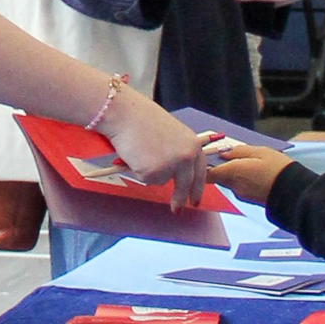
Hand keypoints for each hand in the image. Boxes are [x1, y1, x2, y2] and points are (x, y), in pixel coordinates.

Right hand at [98, 91, 207, 208]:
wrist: (124, 113)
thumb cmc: (142, 118)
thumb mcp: (171, 134)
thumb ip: (177, 151)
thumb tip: (175, 171)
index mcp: (193, 144)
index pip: (200, 171)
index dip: (197, 187)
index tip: (194, 201)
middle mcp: (186, 157)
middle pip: (184, 185)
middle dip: (179, 199)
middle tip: (176, 210)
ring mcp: (170, 166)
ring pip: (160, 181)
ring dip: (149, 171)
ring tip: (141, 149)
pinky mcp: (152, 173)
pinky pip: (144, 179)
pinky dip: (137, 170)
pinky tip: (134, 153)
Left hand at [206, 137, 291, 206]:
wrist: (294, 192)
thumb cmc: (278, 169)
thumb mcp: (259, 151)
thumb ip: (238, 151)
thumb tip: (223, 153)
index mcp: (233, 172)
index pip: (207, 173)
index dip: (204, 165)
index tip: (206, 156)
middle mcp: (234, 186)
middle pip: (217, 176)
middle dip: (219, 165)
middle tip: (226, 153)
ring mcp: (241, 194)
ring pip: (228, 181)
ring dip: (231, 172)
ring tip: (245, 161)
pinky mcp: (249, 199)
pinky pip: (238, 186)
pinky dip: (241, 178)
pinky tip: (252, 172)